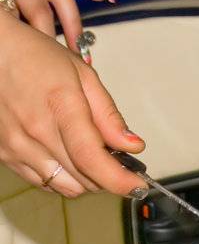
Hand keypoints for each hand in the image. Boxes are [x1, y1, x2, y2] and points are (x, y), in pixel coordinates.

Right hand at [0, 13, 144, 196]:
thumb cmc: (34, 57)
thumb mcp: (82, 75)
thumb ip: (108, 116)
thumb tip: (133, 146)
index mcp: (60, 109)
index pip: (93, 161)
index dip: (120, 181)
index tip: (139, 186)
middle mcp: (34, 133)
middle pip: (84, 180)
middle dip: (109, 176)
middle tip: (116, 160)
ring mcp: (15, 146)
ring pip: (64, 187)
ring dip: (86, 180)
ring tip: (89, 155)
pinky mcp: (3, 154)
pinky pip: (42, 181)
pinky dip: (62, 176)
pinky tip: (66, 156)